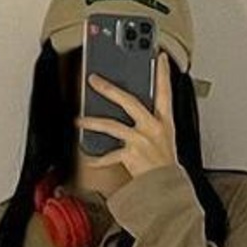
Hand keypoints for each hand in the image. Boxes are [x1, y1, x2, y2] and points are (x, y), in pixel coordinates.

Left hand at [74, 49, 178, 179]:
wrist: (166, 191)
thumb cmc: (164, 166)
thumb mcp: (165, 139)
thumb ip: (152, 122)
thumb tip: (132, 109)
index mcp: (165, 121)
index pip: (165, 91)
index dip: (163, 72)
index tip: (160, 56)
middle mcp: (153, 127)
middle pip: (129, 101)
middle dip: (110, 88)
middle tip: (94, 79)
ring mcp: (142, 140)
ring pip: (113, 126)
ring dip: (93, 122)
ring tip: (79, 120)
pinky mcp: (132, 155)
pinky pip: (110, 155)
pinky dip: (98, 159)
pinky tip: (88, 159)